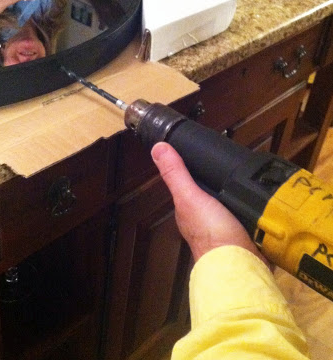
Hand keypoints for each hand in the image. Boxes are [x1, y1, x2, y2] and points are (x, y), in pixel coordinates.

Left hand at [151, 142, 268, 265]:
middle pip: (208, 194)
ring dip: (233, 194)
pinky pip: (243, 214)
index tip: (200, 154)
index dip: (192, 171)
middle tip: (228, 162)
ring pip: (226, 204)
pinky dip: (246, 206)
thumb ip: (176, 174)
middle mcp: (202, 219)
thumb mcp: (190, 196)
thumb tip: (157, 147)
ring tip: (244, 176)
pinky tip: (255, 198)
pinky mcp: (243, 233)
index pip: (187, 185)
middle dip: (217, 182)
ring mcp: (223, 228)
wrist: (240, 265)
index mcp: (187, 210)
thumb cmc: (211, 232)